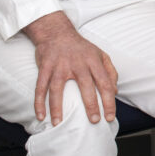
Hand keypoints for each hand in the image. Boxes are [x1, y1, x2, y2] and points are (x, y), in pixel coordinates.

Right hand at [23, 11, 117, 125]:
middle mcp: (78, 63)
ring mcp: (60, 65)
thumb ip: (110, 72)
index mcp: (94, 61)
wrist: (57, 32)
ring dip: (57, 107)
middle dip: (91, 105)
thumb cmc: (82, 48)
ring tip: (59, 123)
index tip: (110, 117)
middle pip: (86, 86)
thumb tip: (115, 92)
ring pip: (58, 88)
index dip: (109, 101)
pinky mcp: (45, 67)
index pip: (105, 83)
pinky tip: (41, 115)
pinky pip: (40, 86)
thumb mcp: (101, 55)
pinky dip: (39, 102)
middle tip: (93, 121)